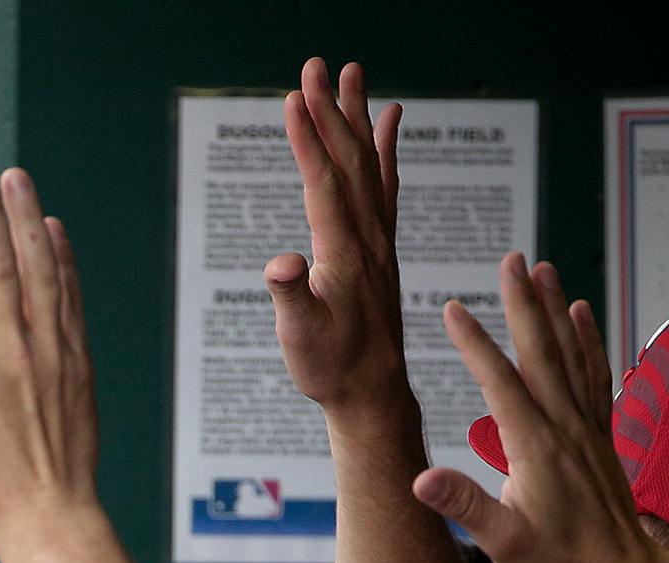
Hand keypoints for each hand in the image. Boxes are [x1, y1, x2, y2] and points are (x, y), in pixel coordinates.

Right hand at [265, 59, 411, 419]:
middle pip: (348, 160)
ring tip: (351, 74)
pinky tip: (387, 120)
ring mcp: (377, 238)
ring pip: (368, 164)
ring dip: (357, 116)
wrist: (372, 392)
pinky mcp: (379, 246)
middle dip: (329, 111)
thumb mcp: (300, 338)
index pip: (323, 182)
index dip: (307, 139)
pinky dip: (384, 147)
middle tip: (316, 65)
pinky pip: (383, 184)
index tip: (293, 98)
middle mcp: (367, 236)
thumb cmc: (329, 368)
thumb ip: (292, 298)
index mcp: (343, 252)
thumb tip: (281, 264)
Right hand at [412, 256, 658, 562]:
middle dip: (523, 303)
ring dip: (554, 308)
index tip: (451, 308)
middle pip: (541, 352)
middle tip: (510, 260)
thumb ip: (465, 507)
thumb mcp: (503, 543)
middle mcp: (564, 427)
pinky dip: (588, 338)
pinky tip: (582, 313)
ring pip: (570, 353)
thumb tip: (420, 479)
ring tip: (543, 269)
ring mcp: (585, 426)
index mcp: (535, 447)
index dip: (475, 344)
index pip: (501, 383)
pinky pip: (594, 373)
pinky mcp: (598, 433)